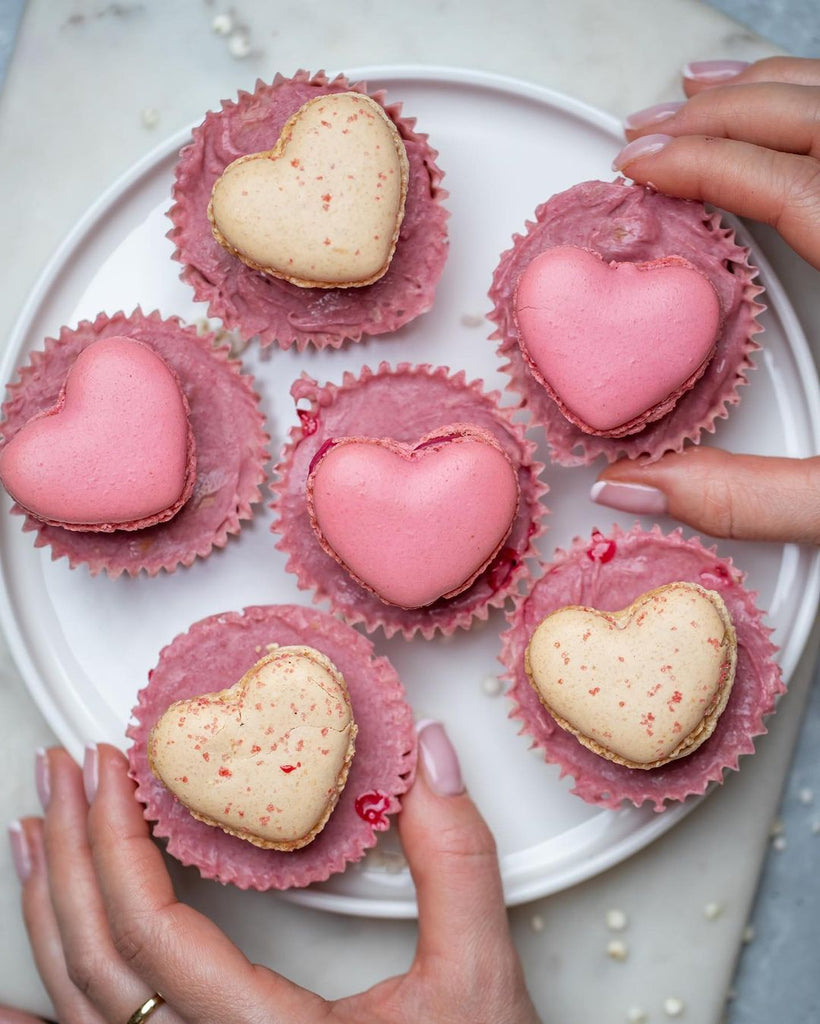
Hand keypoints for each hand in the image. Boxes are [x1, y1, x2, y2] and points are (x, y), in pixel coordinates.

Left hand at [6, 731, 540, 1023]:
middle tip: (64, 773)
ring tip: (36, 836)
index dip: (118, 845)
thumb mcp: (479, 981)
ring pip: (89, 1008)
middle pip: (101, 965)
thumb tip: (427, 756)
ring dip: (52, 913)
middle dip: (71, 856)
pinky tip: (7, 1013)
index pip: (154, 938)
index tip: (111, 769)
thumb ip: (455, 862)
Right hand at [595, 57, 819, 542]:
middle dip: (720, 115)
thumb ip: (746, 496)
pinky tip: (792, 111)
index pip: (792, 185)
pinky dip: (818, 107)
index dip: (703, 164)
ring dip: (769, 94)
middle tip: (649, 132)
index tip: (641, 165)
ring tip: (699, 97)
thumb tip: (638, 486)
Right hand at [612, 56, 819, 269]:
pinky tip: (750, 83)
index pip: (747, 168)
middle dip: (688, 121)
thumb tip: (701, 267)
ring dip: (729, 88)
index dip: (681, 162)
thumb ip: (767, 266)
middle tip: (638, 139)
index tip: (636, 168)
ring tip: (682, 93)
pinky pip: (819, 80)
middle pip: (762, 112)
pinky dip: (778, 79)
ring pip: (791, 82)